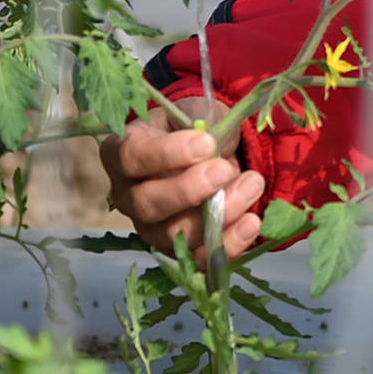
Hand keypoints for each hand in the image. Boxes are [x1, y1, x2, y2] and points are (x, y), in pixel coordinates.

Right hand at [102, 111, 263, 262]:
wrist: (208, 158)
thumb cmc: (192, 131)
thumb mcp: (193, 113)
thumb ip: (202, 124)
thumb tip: (217, 145)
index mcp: (121, 155)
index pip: (131, 158)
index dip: (166, 153)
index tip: (206, 143)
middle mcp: (128, 197)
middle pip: (146, 204)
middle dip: (188, 189)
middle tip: (224, 170)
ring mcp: (151, 229)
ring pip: (174, 234)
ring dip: (217, 214)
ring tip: (251, 185)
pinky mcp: (178, 252)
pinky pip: (199, 259)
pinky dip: (228, 244)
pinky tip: (251, 222)